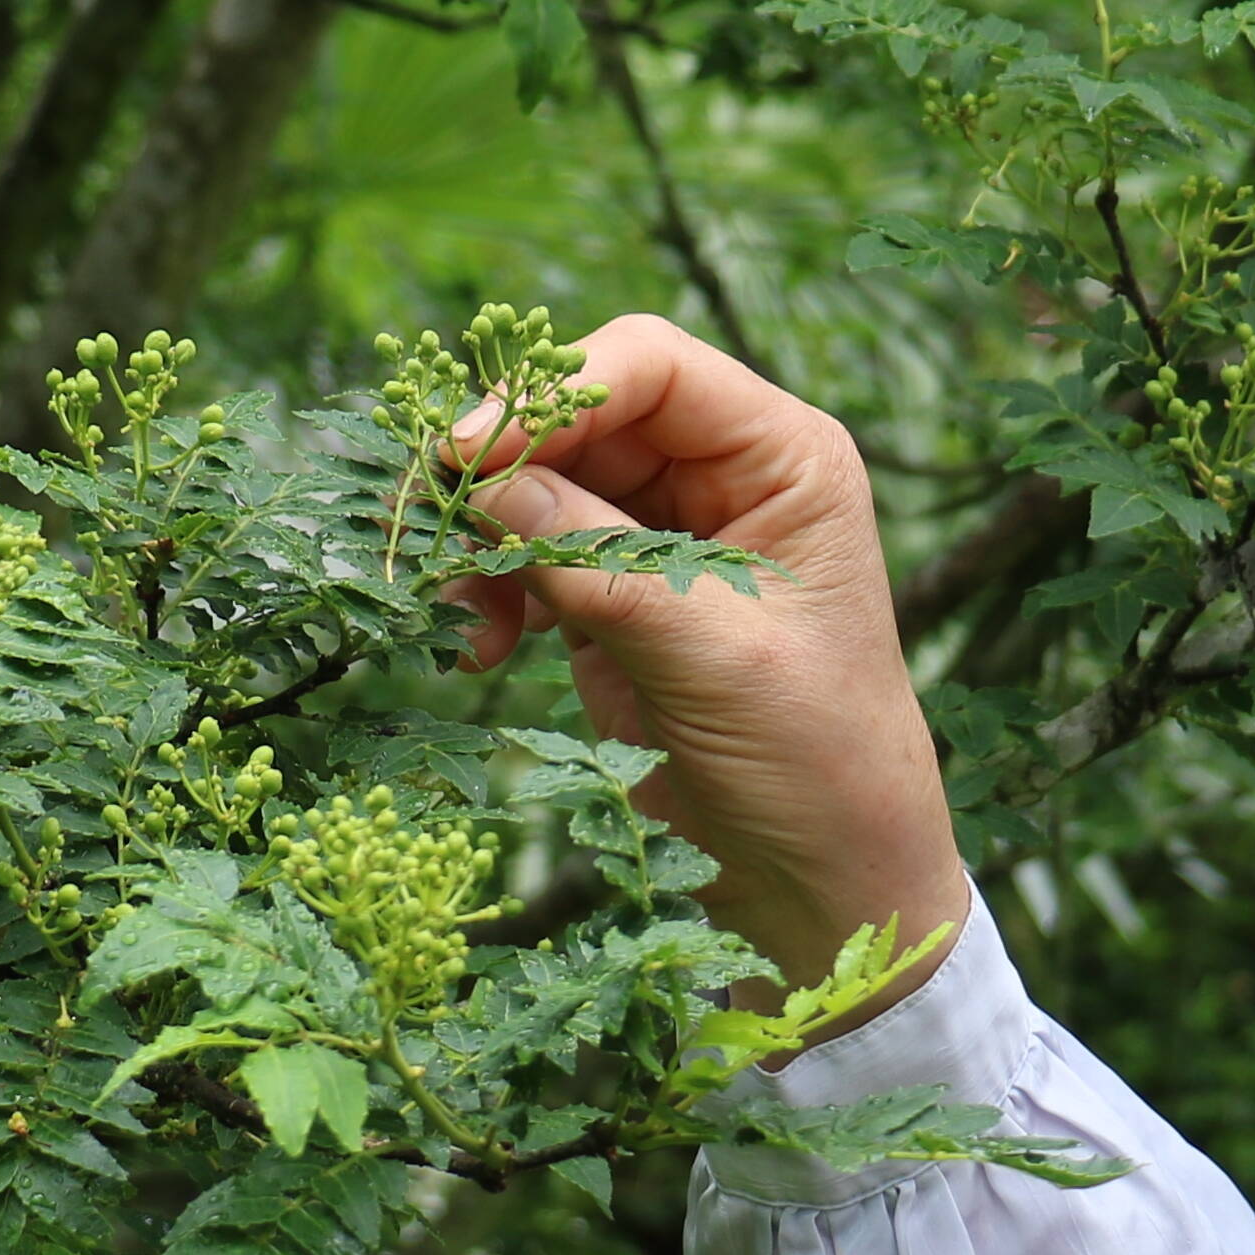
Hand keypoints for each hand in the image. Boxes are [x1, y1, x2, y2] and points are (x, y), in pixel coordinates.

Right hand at [443, 314, 974, 1016]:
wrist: (824, 887)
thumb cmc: (814, 763)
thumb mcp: (710, 655)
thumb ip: (598, 562)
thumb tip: (482, 481)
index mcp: (785, 459)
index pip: (651, 367)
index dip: (551, 393)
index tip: (467, 454)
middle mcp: (728, 478)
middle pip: (582, 418)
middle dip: (501, 468)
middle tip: (429, 529)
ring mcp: (668, 539)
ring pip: (542, 485)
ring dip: (486, 537)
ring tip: (456, 611)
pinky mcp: (620, 601)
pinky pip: (532, 556)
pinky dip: (493, 590)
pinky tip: (480, 651)